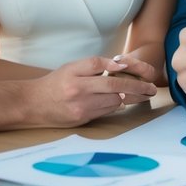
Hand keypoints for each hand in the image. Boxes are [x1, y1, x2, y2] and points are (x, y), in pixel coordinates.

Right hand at [31, 56, 158, 125]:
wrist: (33, 104)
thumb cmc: (54, 83)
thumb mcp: (71, 67)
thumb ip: (94, 64)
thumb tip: (118, 65)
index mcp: (77, 78)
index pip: (108, 74)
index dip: (128, 74)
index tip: (143, 75)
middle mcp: (79, 94)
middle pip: (115, 89)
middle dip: (136, 89)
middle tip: (151, 89)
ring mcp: (82, 109)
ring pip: (113, 102)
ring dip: (130, 98)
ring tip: (144, 94)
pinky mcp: (83, 121)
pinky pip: (105, 112)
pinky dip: (116, 105)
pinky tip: (125, 101)